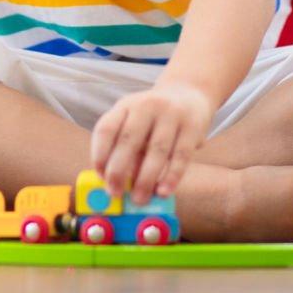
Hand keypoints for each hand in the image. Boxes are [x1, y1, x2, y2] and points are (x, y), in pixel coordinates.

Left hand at [91, 79, 214, 198]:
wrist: (189, 93)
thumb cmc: (154, 118)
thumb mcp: (135, 123)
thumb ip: (126, 148)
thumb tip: (118, 183)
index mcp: (125, 105)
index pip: (106, 128)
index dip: (99, 155)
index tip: (100, 177)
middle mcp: (146, 105)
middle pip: (129, 140)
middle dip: (119, 171)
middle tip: (115, 193)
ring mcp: (171, 114)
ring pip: (156, 150)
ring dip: (146, 179)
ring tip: (139, 199)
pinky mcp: (193, 126)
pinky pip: (180, 155)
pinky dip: (171, 176)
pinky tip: (163, 192)